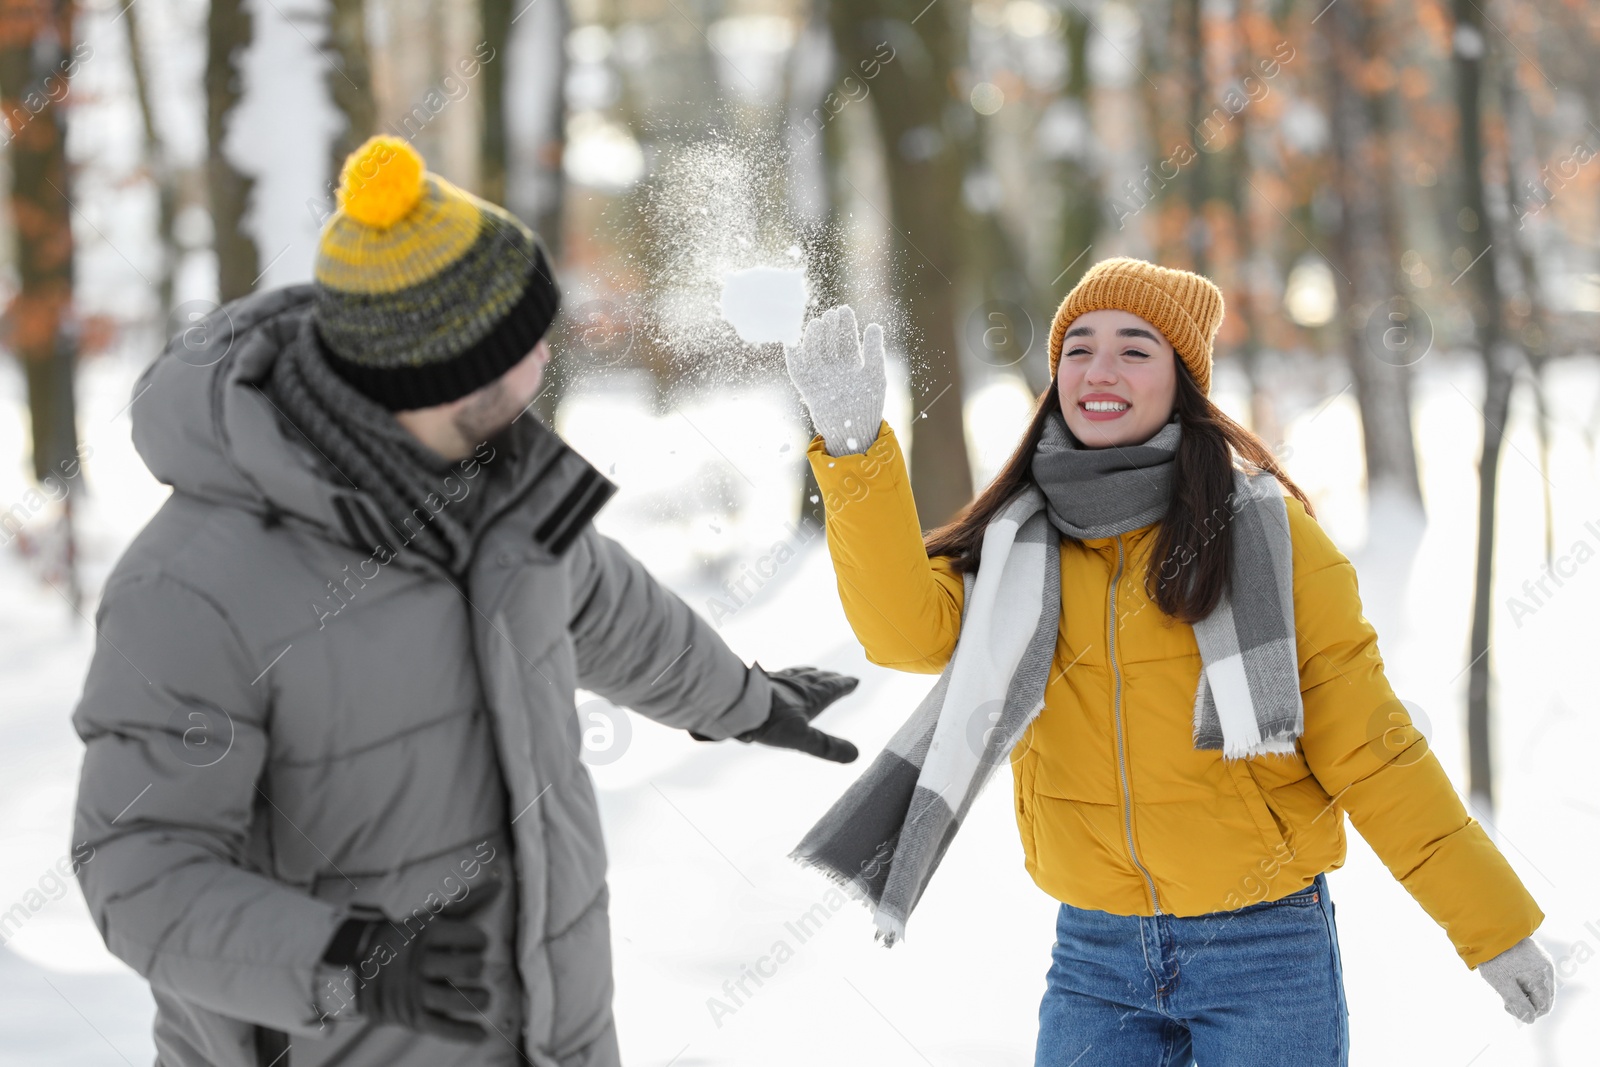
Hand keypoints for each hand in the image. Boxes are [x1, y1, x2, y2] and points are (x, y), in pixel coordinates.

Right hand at [322, 878, 501, 1041]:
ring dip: (480, 1000)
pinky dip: (465, 1034)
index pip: (471, 937)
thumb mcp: (432, 918)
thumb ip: (467, 903)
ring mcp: (415, 992)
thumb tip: (499, 885)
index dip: (479, 940)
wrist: (361, 967)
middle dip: (477, 967)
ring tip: (484, 997)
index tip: (477, 943)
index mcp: (426, 934)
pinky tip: (481, 1034)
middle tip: (475, 967)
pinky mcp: (413, 1016)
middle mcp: (420, 963)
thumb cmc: (409, 938)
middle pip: (468, 968)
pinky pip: (443, 1028)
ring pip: (459, 1000)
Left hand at [691, 664, 859, 761]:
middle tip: (839, 676)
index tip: (855, 680)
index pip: (831, 689)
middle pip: (816, 679)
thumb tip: (856, 755)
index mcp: (809, 697)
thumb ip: (827, 747)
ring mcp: (776, 682)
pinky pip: (776, 674)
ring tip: (814, 671)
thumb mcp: (802, 738)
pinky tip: (777, 676)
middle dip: (829, 678)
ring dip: (809, 673)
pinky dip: (784, 674)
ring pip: (797, 675)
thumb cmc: (769, 721)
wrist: (735, 703)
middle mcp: (795, 686)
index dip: (843, 685)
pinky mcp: (758, 681)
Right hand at [783, 305, 886, 456]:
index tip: (844, 309)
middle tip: (831, 314)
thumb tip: (873, 325)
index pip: (846, 338)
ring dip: (814, 337)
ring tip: (818, 324)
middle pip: (829, 341)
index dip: (845, 324)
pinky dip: (794, 355)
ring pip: (813, 351)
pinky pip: (797, 369)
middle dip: (829, 327)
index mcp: (851, 364)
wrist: (853, 433)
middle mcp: (834, 368)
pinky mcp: (807, 387)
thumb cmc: (868, 406)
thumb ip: (874, 351)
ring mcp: (820, 377)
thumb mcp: (875, 376)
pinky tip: (793, 341)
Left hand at [1477, 936, 1555, 1022]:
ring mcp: (1543, 961)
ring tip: (1505, 984)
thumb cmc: (1495, 957)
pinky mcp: (1537, 955)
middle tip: (1505, 996)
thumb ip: (1518, 1004)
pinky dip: (1524, 981)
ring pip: (1539, 987)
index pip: (1543, 1007)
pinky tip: (1508, 976)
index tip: (1507, 1004)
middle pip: (1543, 998)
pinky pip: (1535, 976)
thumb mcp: (1503, 984)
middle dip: (1525, 1002)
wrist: (1488, 928)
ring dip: (1524, 992)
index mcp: (1542, 977)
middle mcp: (1547, 970)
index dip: (1526, 1012)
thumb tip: (1530, 1019)